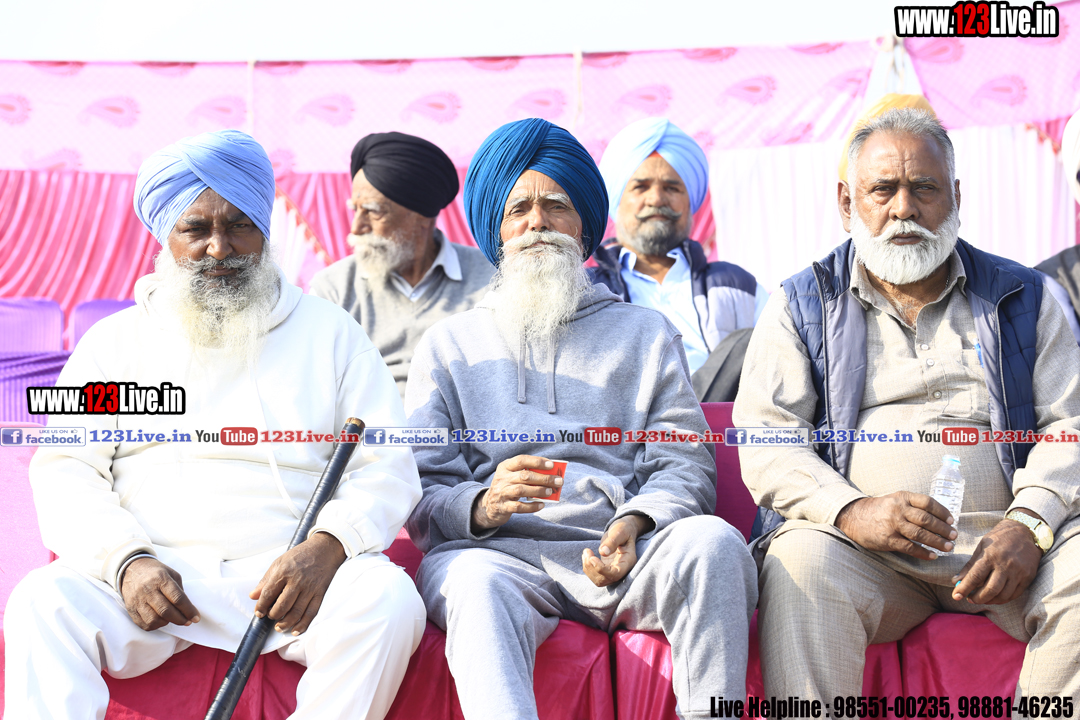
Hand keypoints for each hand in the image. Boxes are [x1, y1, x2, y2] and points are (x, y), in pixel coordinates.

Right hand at [120, 557, 200, 630]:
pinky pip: (144, 624)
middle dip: (180, 619)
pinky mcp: (130, 609)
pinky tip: (161, 620)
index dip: (189, 610)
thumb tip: (187, 609)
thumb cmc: (156, 573)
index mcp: (161, 579)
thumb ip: (180, 591)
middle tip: (187, 622)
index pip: (177, 598)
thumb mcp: (172, 574)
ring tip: (172, 619)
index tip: (196, 618)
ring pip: (154, 620)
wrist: (132, 569)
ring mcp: (137, 600)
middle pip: (166, 611)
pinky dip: (155, 626)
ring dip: (167, 623)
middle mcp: (148, 590)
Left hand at [250, 532, 345, 634]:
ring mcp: (310, 588)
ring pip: (296, 612)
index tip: (259, 612)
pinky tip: (295, 630)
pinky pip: (311, 612)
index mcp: (284, 571)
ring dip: (285, 623)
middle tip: (270, 616)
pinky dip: (303, 624)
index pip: (268, 594)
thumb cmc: (300, 555)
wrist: (325, 548)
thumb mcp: (279, 562)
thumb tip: (253, 596)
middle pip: (282, 606)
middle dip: (273, 615)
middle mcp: (297, 581)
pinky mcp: (320, 593)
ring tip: (279, 627)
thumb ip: (266, 580)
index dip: (261, 606)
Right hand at [471, 455, 562, 530]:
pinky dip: (532, 506)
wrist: (488, 506)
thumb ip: (527, 474)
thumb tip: (550, 475)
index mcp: (505, 467)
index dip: (537, 462)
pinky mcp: (502, 507)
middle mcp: (502, 478)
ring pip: (521, 490)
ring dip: (538, 491)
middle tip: (558, 481)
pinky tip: (541, 505)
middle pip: (524, 476)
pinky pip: (519, 507)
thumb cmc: (507, 487)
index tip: (551, 465)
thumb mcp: (512, 476)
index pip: (521, 460)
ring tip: (550, 492)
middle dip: (544, 478)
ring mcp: (501, 493)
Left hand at [582, 515, 652, 587]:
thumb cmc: (623, 529)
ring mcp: (614, 571)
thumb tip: (603, 552)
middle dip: (592, 567)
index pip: (615, 574)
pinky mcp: (606, 570)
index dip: (601, 570)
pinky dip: (587, 567)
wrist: (624, 530)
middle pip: (605, 579)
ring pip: (599, 580)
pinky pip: (595, 576)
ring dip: (588, 568)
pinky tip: (586, 555)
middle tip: (587, 551)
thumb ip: (613, 541)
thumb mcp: (620, 531)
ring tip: (586, 552)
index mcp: (628, 561)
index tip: (592, 558)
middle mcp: (622, 569)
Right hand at [834, 492, 956, 558]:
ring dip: (937, 542)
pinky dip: (923, 552)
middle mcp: (898, 509)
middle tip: (954, 536)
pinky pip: (909, 547)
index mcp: (902, 497)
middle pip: (926, 519)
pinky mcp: (888, 539)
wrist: (853, 517)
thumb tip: (938, 518)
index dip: (942, 512)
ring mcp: (892, 524)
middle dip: (943, 529)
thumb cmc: (879, 510)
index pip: (928, 503)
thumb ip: (913, 506)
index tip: (952, 520)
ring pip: (920, 534)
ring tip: (948, 547)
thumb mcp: (895, 500)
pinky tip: (932, 556)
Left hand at [952, 517, 1041, 604]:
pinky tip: (995, 598)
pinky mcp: (1028, 577)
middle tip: (970, 599)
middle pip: (990, 589)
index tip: (956, 596)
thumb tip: (956, 580)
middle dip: (978, 598)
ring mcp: (1019, 572)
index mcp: (991, 555)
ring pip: (1003, 595)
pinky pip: (1015, 594)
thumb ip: (970, 565)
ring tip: (981, 599)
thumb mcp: (981, 547)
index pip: (975, 577)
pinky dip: (1003, 599)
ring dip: (990, 601)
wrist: (1025, 531)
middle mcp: (1006, 565)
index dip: (964, 588)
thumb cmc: (999, 538)